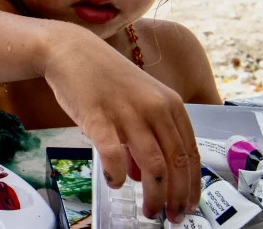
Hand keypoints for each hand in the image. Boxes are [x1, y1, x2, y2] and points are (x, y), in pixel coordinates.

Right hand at [44, 28, 199, 221]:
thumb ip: (148, 137)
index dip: (192, 186)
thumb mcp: (138, 103)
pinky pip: (113, 155)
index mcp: (170, 105)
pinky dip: (117, 175)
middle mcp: (154, 108)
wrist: (71, 50)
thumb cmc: (104, 78)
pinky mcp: (99, 117)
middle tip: (171, 217)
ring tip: (149, 211)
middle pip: (176, 163)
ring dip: (154, 195)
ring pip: (153, 165)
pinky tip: (115, 182)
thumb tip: (147, 176)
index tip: (188, 206)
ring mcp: (128, 112)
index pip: (190, 154)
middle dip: (176, 197)